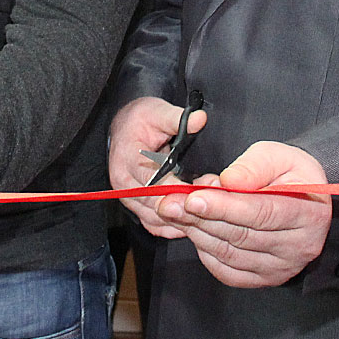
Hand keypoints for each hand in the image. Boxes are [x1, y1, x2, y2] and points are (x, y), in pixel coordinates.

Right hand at [107, 96, 201, 238]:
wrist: (125, 128)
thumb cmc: (141, 120)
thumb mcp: (157, 112)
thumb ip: (178, 118)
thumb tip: (199, 119)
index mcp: (128, 160)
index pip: (153, 183)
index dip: (178, 189)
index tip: (202, 190)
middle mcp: (125, 184)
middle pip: (155, 205)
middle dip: (184, 206)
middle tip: (212, 204)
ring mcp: (129, 198)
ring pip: (156, 219)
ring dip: (181, 219)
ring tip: (207, 213)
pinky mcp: (136, 207)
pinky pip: (154, 225)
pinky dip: (173, 226)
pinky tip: (193, 223)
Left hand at [155, 142, 330, 287]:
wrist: (302, 196)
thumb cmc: (289, 174)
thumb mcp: (277, 155)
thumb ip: (253, 166)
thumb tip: (228, 181)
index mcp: (308, 214)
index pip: (261, 213)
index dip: (224, 207)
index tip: (193, 198)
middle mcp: (299, 247)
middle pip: (242, 235)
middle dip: (201, 218)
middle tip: (170, 203)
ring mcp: (282, 268)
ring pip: (230, 254)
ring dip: (198, 232)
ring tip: (177, 211)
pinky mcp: (265, 279)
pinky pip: (228, 271)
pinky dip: (206, 252)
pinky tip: (196, 230)